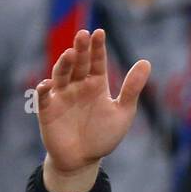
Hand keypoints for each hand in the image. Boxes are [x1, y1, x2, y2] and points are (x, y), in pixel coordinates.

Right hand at [37, 29, 149, 190]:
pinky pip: (44, 97)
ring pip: (60, 75)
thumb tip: (146, 61)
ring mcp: (61, 96)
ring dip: (63, 64)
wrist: (84, 159)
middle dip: (80, 50)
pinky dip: (44, 90)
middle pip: (78, 64)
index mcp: (96, 85)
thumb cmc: (103, 135)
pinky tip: (48, 84)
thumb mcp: (123, 111)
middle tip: (83, 35)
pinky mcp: (47, 110)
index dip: (97, 48)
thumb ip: (132, 88)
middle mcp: (77, 86)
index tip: (100, 33)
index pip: (96, 62)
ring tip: (70, 54)